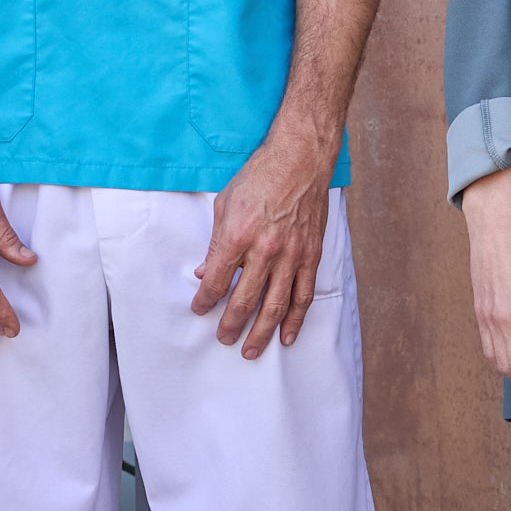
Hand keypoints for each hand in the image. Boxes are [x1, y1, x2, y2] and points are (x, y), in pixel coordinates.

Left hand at [197, 131, 334, 355]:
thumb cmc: (260, 176)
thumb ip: (216, 242)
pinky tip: (287, 336)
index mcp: (238, 235)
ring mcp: (292, 255)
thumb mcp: (225, 204)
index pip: (216, 279)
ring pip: (276, 305)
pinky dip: (296, 319)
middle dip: (231, 324)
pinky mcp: (311, 256)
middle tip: (223, 339)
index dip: (205, 299)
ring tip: (251, 351)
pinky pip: (304, 295)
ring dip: (262, 332)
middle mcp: (265, 249)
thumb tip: (203, 271)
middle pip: (245, 299)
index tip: (199, 309)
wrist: (300, 160)